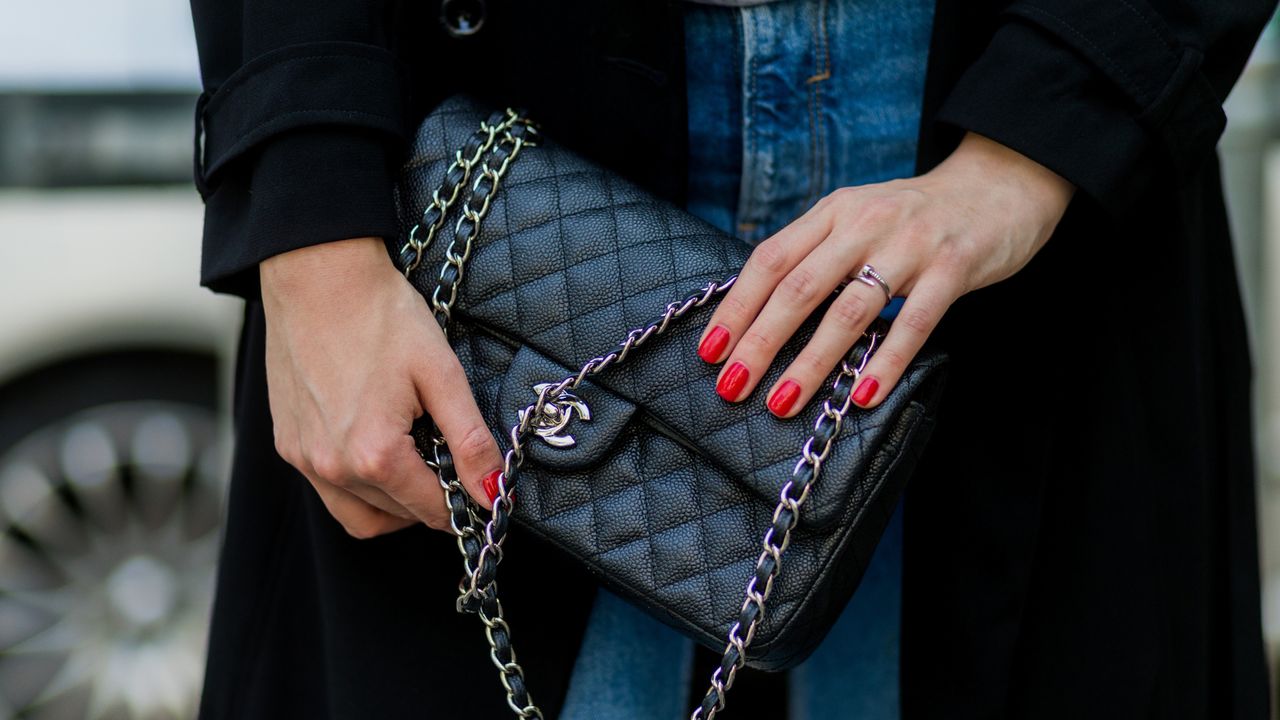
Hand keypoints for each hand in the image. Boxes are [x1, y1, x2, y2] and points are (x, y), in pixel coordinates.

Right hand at [260, 237, 500, 537]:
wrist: (317, 272)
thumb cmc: (381, 315)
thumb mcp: (441, 375)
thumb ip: (470, 441)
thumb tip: (494, 494)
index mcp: (376, 455)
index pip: (433, 511)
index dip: (465, 504)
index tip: (481, 487)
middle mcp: (333, 468)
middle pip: (399, 516)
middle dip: (431, 500)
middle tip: (450, 461)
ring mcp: (304, 459)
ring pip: (360, 516)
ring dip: (394, 503)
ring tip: (416, 457)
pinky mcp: (287, 444)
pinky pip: (328, 491)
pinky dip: (359, 485)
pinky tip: (377, 443)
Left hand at [695, 132, 1074, 415]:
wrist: (1001, 184)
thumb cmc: (916, 216)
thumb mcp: (858, 219)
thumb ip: (817, 254)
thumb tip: (758, 313)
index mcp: (834, 212)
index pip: (772, 258)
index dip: (738, 305)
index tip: (710, 349)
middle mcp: (865, 222)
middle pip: (800, 286)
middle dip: (760, 340)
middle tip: (732, 386)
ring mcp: (911, 243)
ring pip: (850, 309)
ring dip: (812, 361)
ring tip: (783, 402)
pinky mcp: (954, 266)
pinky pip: (914, 322)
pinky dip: (886, 362)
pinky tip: (863, 395)